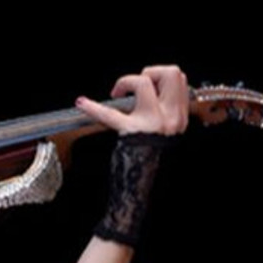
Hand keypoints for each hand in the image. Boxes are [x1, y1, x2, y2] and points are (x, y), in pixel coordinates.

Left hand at [75, 65, 188, 246]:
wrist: (140, 192)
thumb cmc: (147, 164)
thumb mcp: (164, 137)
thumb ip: (162, 115)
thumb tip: (148, 94)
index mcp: (181, 118)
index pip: (181, 80)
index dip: (160, 77)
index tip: (145, 88)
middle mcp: (173, 118)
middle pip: (172, 72)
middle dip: (150, 71)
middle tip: (133, 87)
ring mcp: (155, 124)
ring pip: (145, 81)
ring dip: (126, 81)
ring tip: (115, 94)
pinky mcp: (132, 132)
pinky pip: (110, 114)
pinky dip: (93, 107)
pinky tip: (81, 104)